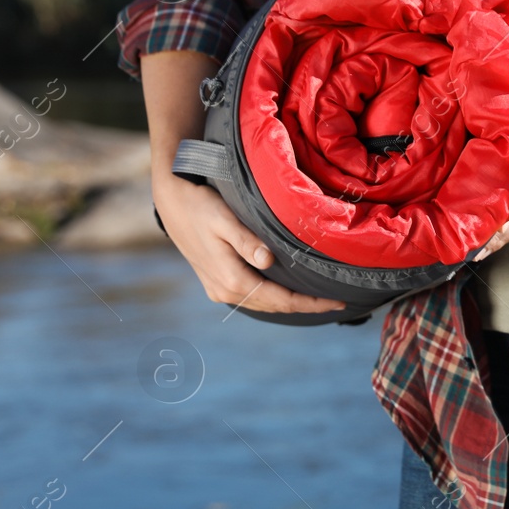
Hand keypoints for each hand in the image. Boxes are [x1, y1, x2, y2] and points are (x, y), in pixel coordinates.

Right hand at [153, 171, 346, 313]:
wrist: (171, 203)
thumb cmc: (200, 205)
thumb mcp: (225, 219)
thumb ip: (247, 241)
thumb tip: (268, 262)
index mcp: (232, 279)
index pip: (281, 299)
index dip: (311, 303)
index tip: (338, 302)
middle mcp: (225, 291)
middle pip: (275, 306)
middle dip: (306, 305)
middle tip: (337, 302)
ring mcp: (218, 289)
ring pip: (263, 304)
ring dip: (290, 303)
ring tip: (319, 299)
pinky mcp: (216, 283)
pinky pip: (252, 297)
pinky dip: (274, 298)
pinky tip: (288, 291)